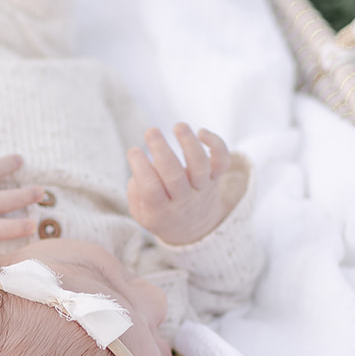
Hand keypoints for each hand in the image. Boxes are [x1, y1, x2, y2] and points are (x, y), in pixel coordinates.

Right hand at [127, 123, 240, 245]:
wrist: (195, 228)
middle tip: (150, 131)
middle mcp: (183, 199)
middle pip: (175, 176)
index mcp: (160, 210)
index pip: (151, 189)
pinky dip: (216, 144)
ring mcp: (201, 187)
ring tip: (178, 126)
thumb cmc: (162, 214)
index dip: (141, 168)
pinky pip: (221, 160)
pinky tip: (201, 132)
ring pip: (200, 166)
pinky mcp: (215, 177)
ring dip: (190, 143)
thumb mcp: (141, 214)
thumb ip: (135, 193)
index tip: (133, 151)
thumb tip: (138, 171)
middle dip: (162, 151)